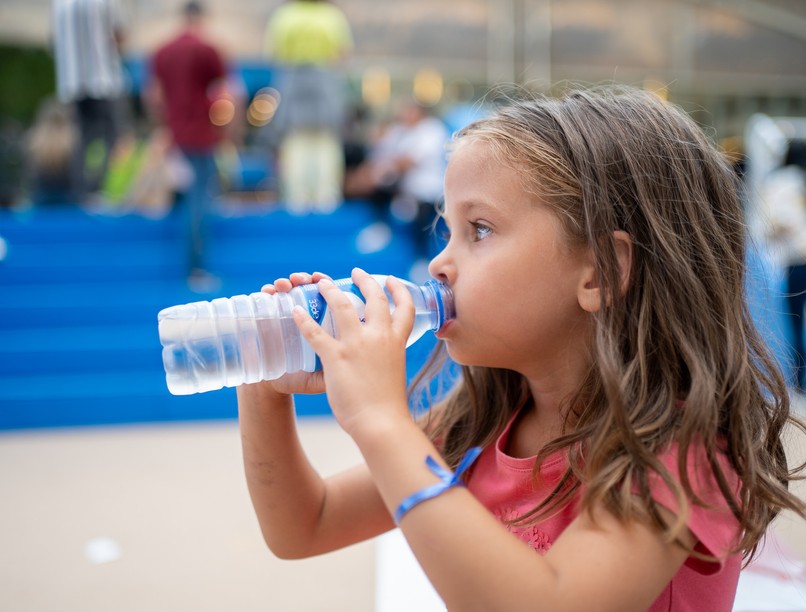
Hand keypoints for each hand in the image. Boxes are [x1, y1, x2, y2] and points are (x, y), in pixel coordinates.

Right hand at [259, 271, 329, 396]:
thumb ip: (341, 368)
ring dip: (291, 281)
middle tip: (310, 279)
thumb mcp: (326, 375)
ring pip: (291, 288)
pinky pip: (268, 298)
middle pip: (312, 287)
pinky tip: (270, 291)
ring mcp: (287, 313)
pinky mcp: (268, 317)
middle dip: (312, 278)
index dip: (332, 287)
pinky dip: (269, 291)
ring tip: (287, 284)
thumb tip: (357, 360)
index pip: (332, 298)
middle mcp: (307, 312)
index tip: (327, 283)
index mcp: (326, 322)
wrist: (277, 384)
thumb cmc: (304, 377)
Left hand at [293, 268, 414, 436]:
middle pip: (374, 298)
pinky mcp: (336, 356)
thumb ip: (387, 361)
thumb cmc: (389, 407)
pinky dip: (302, 320)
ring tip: (321, 282)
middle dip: (365, 280)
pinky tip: (294, 311)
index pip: (405, 308)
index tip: (391, 280)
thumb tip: (381, 362)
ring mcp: (357, 344)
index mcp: (397, 342)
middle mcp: (379, 337)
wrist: (382, 423)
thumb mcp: (394, 374)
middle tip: (356, 272)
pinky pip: (315, 332)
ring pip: (342, 305)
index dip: (400, 291)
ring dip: (330, 290)